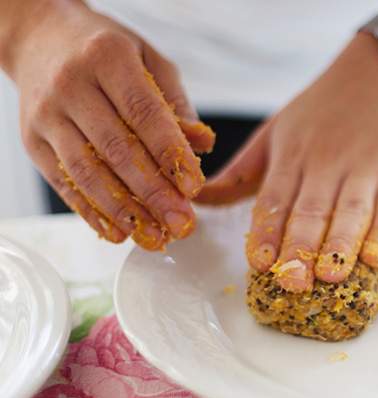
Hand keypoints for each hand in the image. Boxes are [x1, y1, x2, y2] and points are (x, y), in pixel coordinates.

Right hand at [5, 0, 214, 248]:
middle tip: (181, 224)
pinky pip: (64, 183)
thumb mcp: (148, 61)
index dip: (170, 153)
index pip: (143, 113)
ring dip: (123, 211)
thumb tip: (203, 145)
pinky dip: (92, 212)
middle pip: (115, 148)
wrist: (41, 39)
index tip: (193, 187)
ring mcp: (46, 114)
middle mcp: (71, 84)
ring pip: (86, 171)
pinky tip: (118, 233)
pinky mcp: (32, 141)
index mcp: (107, 57)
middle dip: (152, 193)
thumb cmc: (107, 53)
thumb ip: (175, 104)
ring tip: (155, 236)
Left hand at [197, 34, 377, 290]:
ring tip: (329, 275)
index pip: (276, 198)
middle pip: (312, 211)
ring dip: (340, 244)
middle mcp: (328, 162)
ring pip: (351, 211)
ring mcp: (367, 168)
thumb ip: (240, 172)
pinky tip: (374, 258)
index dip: (268, 232)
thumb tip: (198, 200)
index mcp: (293, 155)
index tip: (260, 262)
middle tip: (292, 283)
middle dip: (300, 248)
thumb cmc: (323, 109)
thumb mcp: (275, 131)